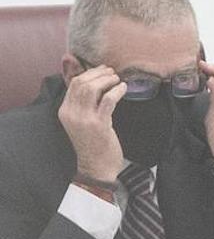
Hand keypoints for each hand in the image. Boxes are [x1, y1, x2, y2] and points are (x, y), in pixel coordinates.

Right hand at [58, 66, 126, 180]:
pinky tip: (124, 88)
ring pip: (92, 88)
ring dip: (107, 80)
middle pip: (82, 83)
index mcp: (65, 111)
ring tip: (117, 79)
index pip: (73, 84)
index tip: (102, 70)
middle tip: (111, 72)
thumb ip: (84, 104)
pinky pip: (108, 100)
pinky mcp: (99, 124)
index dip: (88, 73)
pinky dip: (117, 91)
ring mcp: (84, 119)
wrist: (96, 168)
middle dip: (98, 74)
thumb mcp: (82, 122)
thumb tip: (94, 84)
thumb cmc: (93, 145)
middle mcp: (72, 113)